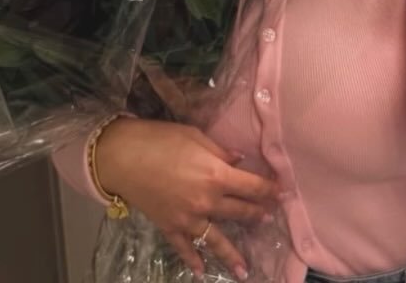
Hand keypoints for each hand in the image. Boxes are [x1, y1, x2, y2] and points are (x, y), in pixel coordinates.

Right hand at [95, 118, 279, 279]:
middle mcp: (207, 201)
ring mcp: (188, 218)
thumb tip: (239, 160)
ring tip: (246, 269)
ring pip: (216, 240)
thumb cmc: (161, 139)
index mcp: (216, 175)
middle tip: (269, 219)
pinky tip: (201, 272)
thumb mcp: (195, 136)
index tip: (282, 192)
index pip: (251, 186)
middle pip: (239, 211)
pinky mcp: (170, 227)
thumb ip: (220, 152)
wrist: (123, 157)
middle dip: (257, 215)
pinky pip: (184, 248)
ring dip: (232, 255)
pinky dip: (192, 261)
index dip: (269, 189)